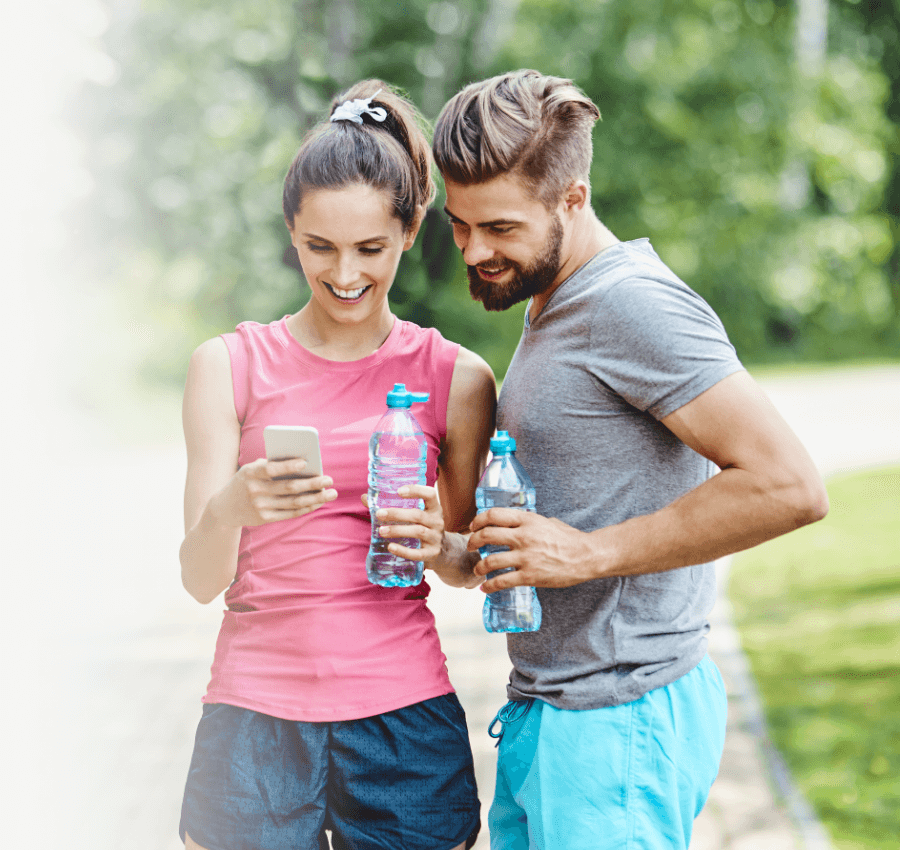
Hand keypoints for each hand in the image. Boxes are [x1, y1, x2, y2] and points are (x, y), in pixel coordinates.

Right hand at [211, 457, 337, 526]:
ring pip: (294, 502)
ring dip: (315, 498)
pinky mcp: (265, 518)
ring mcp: (260, 506)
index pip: (271, 468)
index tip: (306, 463)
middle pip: (289, 487)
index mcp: (250, 473)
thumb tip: (304, 465)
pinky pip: (291, 513)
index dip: (288, 466)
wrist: (224, 509)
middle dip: (312, 484)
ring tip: (331, 493)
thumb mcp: (251, 470)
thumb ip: (271, 465)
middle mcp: (255, 490)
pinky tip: (318, 502)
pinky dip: (307, 507)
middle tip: (329, 479)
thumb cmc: (244, 482)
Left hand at [363, 485, 444, 562]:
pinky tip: (391, 547)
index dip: (416, 490)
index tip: (398, 491)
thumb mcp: (414, 516)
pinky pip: (418, 553)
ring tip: (381, 531)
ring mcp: (436, 538)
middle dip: (398, 514)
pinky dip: (404, 551)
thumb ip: (393, 506)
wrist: (443, 552)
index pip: (430, 494)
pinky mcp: (432, 554)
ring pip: (418, 532)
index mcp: (433, 508)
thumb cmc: (423, 528)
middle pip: (418, 515)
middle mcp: (437, 521)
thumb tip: (365, 498)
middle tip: (379, 514)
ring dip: (398, 530)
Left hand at [468, 509, 598, 591]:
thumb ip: (530, 523)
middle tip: (471, 546)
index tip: (473, 527)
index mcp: (527, 520)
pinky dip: (490, 586)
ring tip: (478, 569)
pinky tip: (486, 588)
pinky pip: (502, 581)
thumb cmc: (570, 538)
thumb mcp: (548, 522)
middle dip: (474, 541)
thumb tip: (517, 524)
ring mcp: (526, 557)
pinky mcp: (530, 576)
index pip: (494, 515)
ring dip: (479, 566)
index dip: (478, 521)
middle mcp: (523, 536)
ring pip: (491, 561)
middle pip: (487, 535)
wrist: (587, 556)